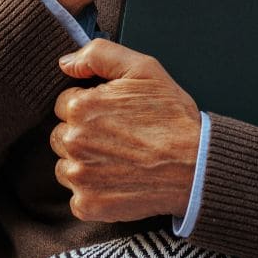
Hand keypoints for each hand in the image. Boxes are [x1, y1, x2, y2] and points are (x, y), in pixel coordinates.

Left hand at [52, 40, 201, 222]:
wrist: (196, 166)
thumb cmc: (172, 118)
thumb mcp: (143, 69)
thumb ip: (99, 54)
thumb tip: (66, 63)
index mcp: (80, 107)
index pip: (65, 104)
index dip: (91, 107)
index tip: (114, 115)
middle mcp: (73, 141)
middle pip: (61, 135)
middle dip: (84, 135)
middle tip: (121, 138)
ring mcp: (78, 175)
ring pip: (66, 166)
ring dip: (85, 164)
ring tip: (121, 160)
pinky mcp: (87, 204)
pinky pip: (77, 197)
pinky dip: (95, 192)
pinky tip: (120, 181)